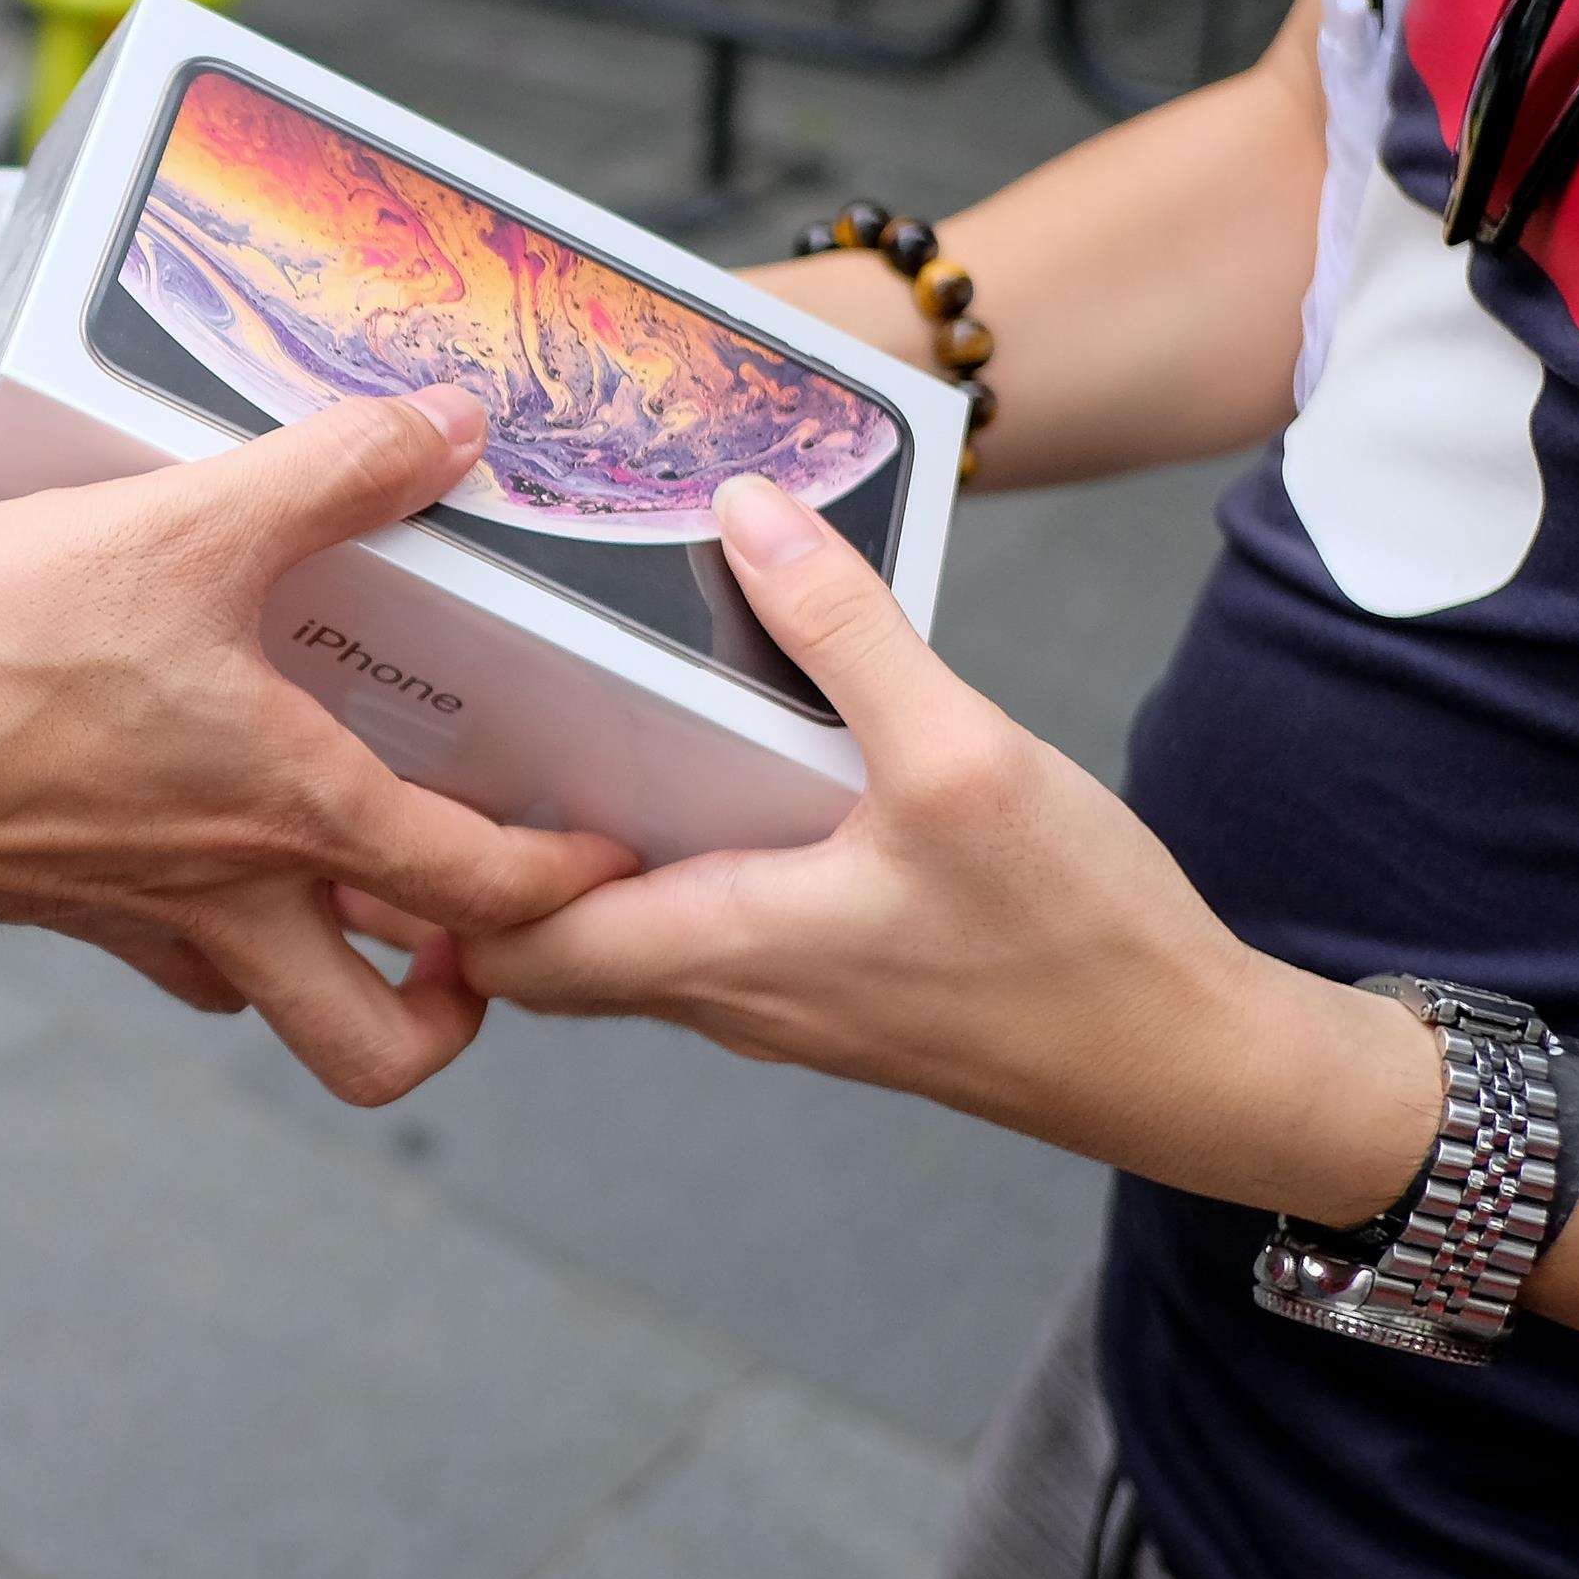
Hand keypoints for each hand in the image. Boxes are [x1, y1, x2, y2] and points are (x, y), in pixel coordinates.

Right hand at [0, 391, 637, 1103]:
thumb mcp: (179, 527)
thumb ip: (328, 473)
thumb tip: (450, 424)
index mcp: (295, 818)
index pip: (487, 895)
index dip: (573, 885)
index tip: (612, 853)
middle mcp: (233, 901)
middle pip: (382, 1048)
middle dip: (454, 1013)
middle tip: (480, 927)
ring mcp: (141, 919)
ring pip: (277, 999)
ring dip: (337, 959)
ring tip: (358, 860)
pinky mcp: (60, 906)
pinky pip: (172, 949)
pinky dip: (214, 918)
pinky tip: (203, 824)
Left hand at [446, 474, 1435, 1218]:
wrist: (1191, 1066)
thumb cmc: (1081, 938)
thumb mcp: (965, 758)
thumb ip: (846, 636)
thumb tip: (746, 512)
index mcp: (724, 948)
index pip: (512, 949)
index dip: (431, 883)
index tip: (388, 779)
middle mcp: (726, 993)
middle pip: (538, 955)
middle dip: (465, 874)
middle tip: (421, 747)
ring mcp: (775, 1001)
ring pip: (614, 950)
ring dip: (556, 870)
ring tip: (514, 748)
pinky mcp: (826, 989)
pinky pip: (692, 937)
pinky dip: (648, 872)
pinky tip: (674, 785)